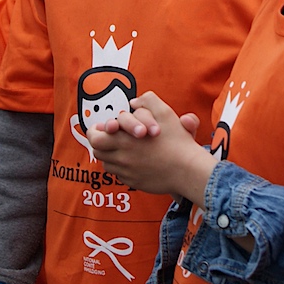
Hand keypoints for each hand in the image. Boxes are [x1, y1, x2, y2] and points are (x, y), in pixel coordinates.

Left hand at [87, 92, 214, 202]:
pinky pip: (120, 175)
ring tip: (120, 148)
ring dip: (110, 155)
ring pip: (107, 164)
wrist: (187, 170)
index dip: (95, 131)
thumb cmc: (177, 142)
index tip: (102, 128)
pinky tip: (134, 161)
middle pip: (97, 151)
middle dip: (100, 142)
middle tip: (107, 137)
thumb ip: (148, 101)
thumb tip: (134, 102)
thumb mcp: (165, 113)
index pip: (95, 138)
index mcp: (124, 139)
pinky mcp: (134, 182)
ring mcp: (127, 172)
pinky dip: (122, 167)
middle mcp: (122, 157)